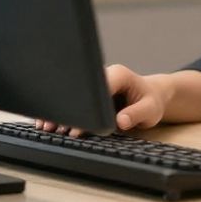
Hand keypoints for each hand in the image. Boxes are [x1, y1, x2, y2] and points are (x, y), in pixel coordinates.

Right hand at [35, 64, 169, 136]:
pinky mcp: (94, 93)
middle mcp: (105, 75)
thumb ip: (136, 114)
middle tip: (50, 125)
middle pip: (81, 92)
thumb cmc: (152, 101)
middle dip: (66, 110)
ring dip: (62, 112)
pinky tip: (54, 123)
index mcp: (118, 75)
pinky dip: (67, 113)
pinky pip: (79, 101)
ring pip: (76, 97)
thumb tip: (120, 121)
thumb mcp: (150, 110)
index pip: (96, 88)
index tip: (73, 122)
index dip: (84, 106)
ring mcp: (97, 83)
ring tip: (46, 126)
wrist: (153, 96)